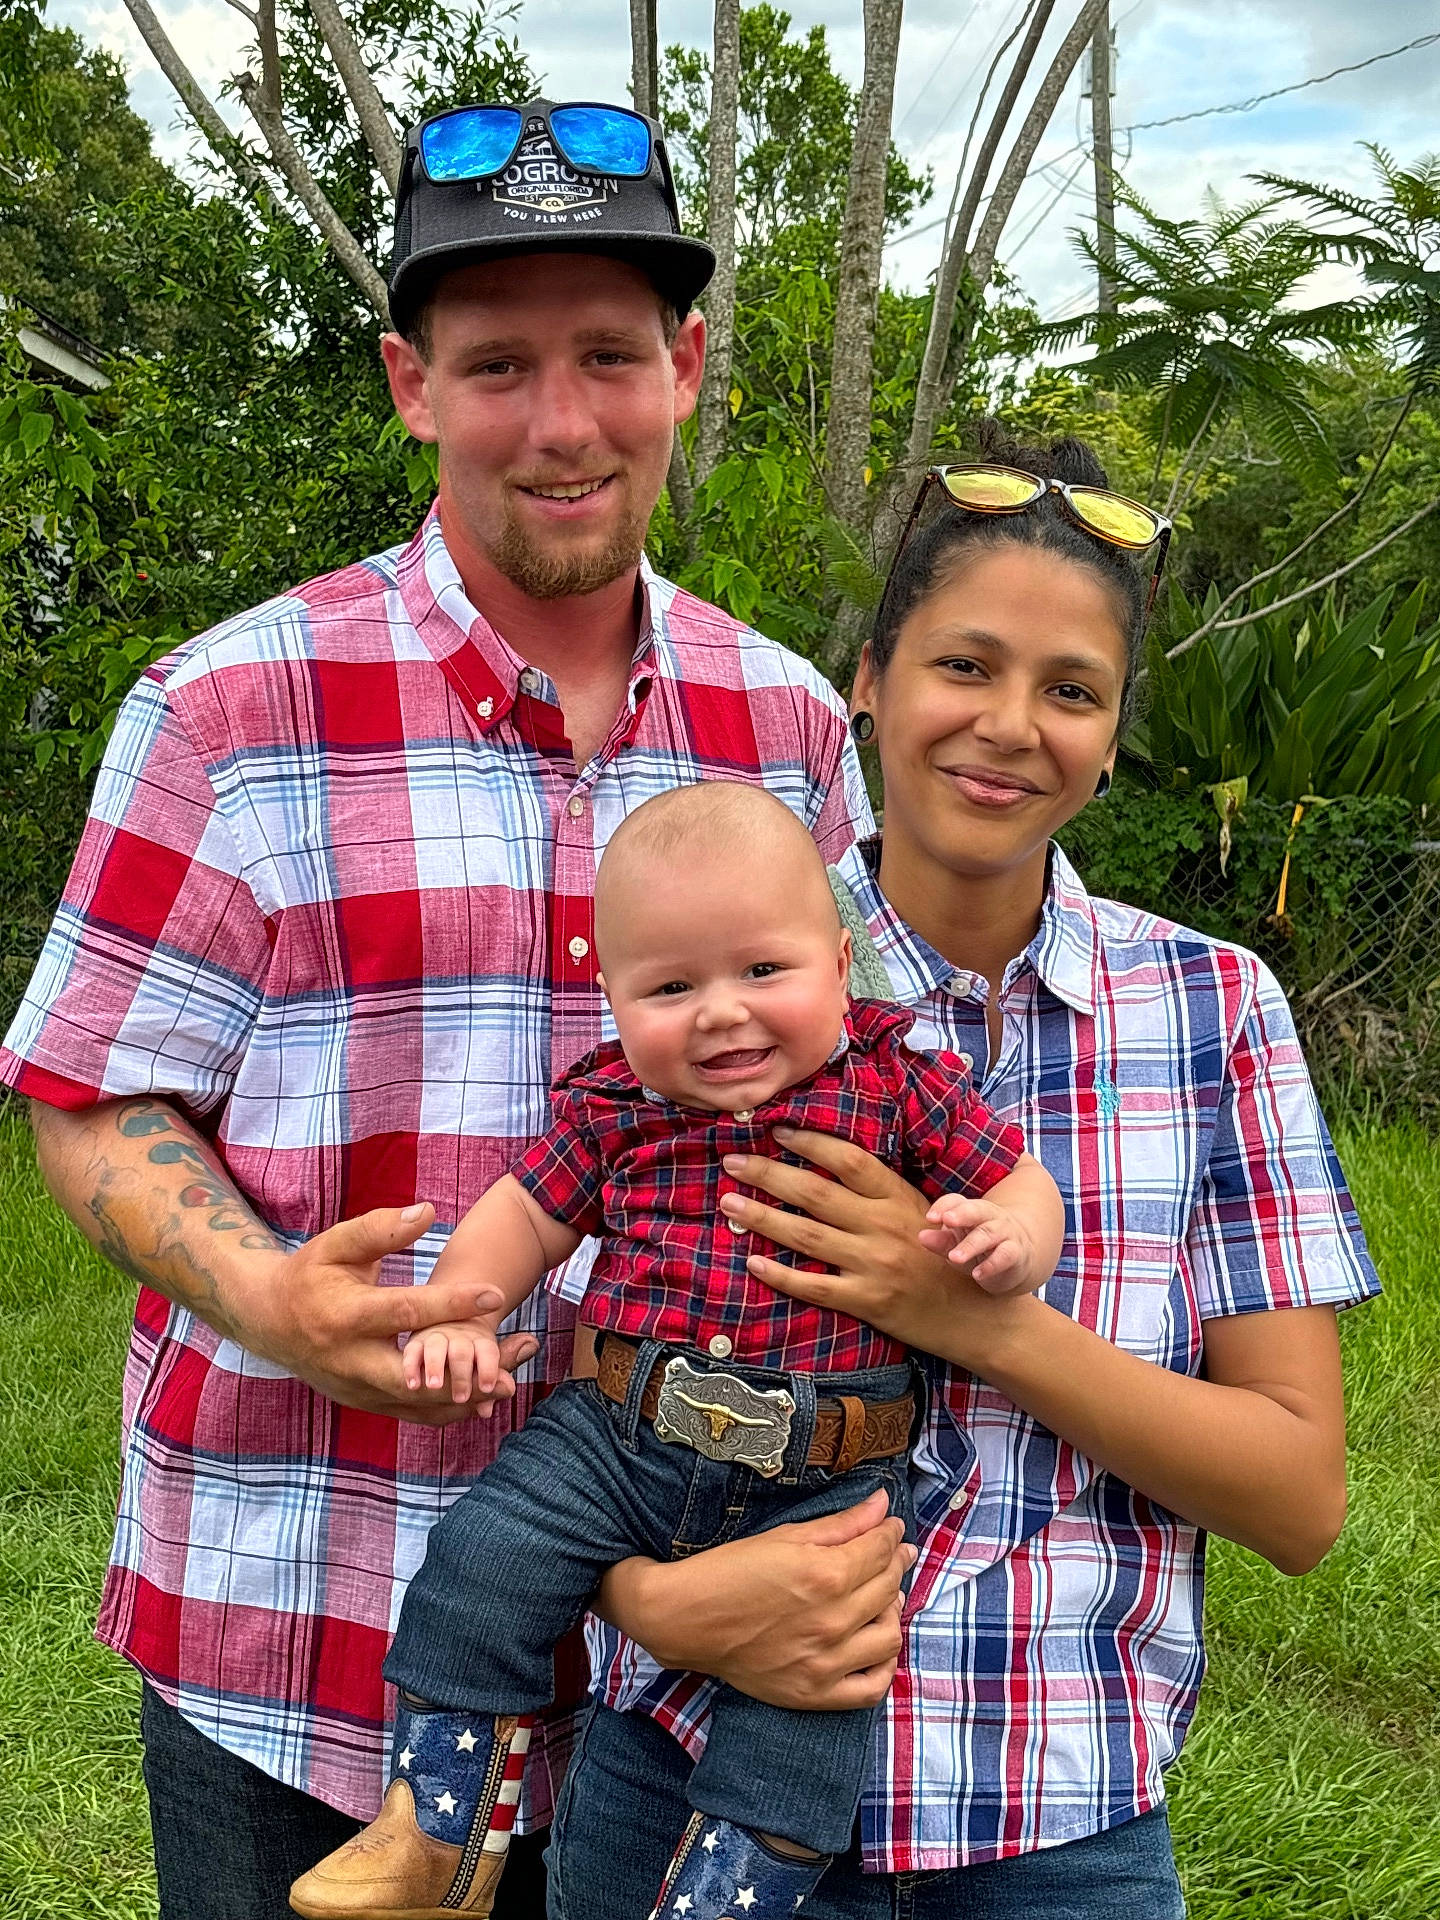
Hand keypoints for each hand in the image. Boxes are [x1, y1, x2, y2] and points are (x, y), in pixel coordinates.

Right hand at [238, 1204, 538, 1425]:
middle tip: (512, 1362)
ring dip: (468, 1397)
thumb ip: (381, 1228)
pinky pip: (415, 1415)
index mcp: (345, 1316)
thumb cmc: (310, 1274)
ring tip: (511, 1380)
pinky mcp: (367, 1405)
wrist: (270, 1321)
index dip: (451, 1303)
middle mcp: (351, 1361)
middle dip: (465, 1373)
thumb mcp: (337, 1244)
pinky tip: (485, 1395)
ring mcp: (358, 1390)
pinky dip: (451, 1409)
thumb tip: (428, 1211)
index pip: (406, 1312)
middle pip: (416, 1377)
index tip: (495, 1292)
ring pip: (419, 1405)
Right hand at [598, 1490, 914, 1710]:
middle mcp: (833, 1621)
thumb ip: (842, 1523)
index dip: (893, 1534)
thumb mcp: (786, 1536)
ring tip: (880, 1598)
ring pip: (889, 1636)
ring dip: (891, 1612)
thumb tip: (883, 1504)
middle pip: (888, 1588)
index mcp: (826, 1575)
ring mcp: (826, 1662)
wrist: (688, 1618)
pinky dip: (883, 1667)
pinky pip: (872, 1688)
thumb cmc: (732, 1570)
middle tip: (891, 1555)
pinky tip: (874, 1645)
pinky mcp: (815, 1693)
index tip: (893, 1529)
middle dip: (896, 1564)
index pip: (881, 1551)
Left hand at [716, 1127, 1035, 1371]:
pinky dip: (781, 1275)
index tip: (776, 1130)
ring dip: (762, 1218)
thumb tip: (830, 1161)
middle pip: (814, 1192)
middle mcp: (883, 1227)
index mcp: (898, 1197)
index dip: (809, 1141)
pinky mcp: (868, 1301)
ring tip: (728, 1204)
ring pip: (806, 1236)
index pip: (846, 1159)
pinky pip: (814, 1287)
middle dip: (767, 1174)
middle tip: (731, 1163)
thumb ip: (882, 1190)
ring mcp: (874, 1266)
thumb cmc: (950, 1258)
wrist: (981, 1316)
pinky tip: (752, 1262)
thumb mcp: (925, 1211)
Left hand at [918, 1195, 1041, 1293]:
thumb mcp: (958, 1244)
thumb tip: (922, 1236)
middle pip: (976, 1210)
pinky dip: (992, 1264)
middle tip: (947, 1220)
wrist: (1017, 1259)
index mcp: (971, 1211)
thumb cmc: (979, 1248)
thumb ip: (942, 1241)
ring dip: (971, 1245)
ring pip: (988, 1234)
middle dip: (962, 1214)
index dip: (943, 1206)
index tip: (929, 1218)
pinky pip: (1005, 1255)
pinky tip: (977, 1274)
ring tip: (953, 1257)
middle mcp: (989, 1217)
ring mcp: (1005, 1233)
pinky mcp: (1016, 1252)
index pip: (956, 1201)